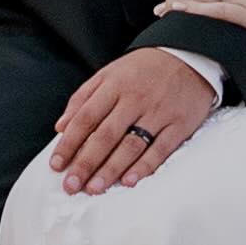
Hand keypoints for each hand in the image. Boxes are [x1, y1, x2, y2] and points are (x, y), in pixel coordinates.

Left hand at [51, 47, 222, 197]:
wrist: (189, 56)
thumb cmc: (143, 69)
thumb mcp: (110, 73)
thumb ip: (83, 98)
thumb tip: (61, 127)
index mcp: (114, 85)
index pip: (86, 117)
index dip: (69, 143)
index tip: (56, 164)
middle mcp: (135, 99)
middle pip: (105, 135)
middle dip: (86, 162)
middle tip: (71, 185)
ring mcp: (159, 112)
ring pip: (131, 145)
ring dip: (111, 169)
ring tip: (94, 188)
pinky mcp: (180, 124)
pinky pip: (160, 149)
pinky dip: (144, 166)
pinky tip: (129, 181)